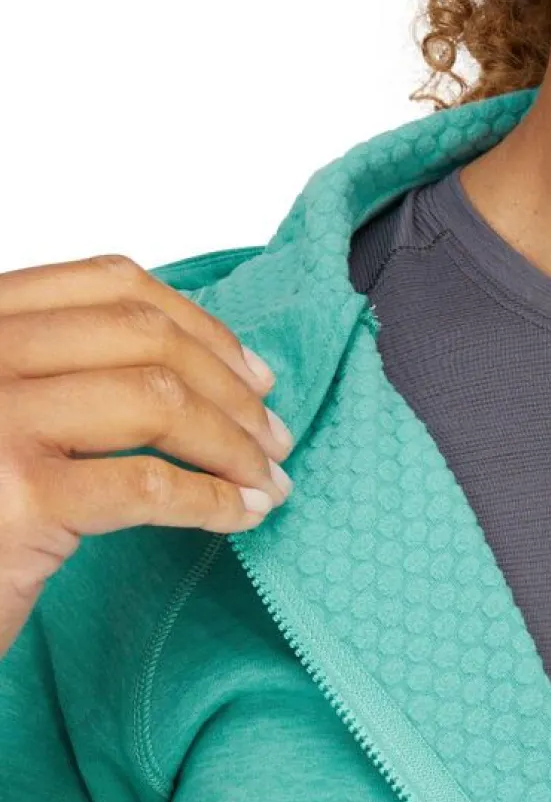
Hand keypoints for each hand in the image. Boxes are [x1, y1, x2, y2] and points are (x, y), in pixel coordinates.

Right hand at [0, 252, 295, 658]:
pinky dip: (214, 500)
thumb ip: (68, 376)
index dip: (200, 325)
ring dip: (234, 444)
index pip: (108, 285)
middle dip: (230, 388)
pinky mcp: (21, 499)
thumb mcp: (9, 416)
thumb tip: (199, 369)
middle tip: (273, 436)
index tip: (253, 372)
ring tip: (268, 479)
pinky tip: (243, 515)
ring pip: (158, 402)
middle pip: (144, 339)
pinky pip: (150, 486)